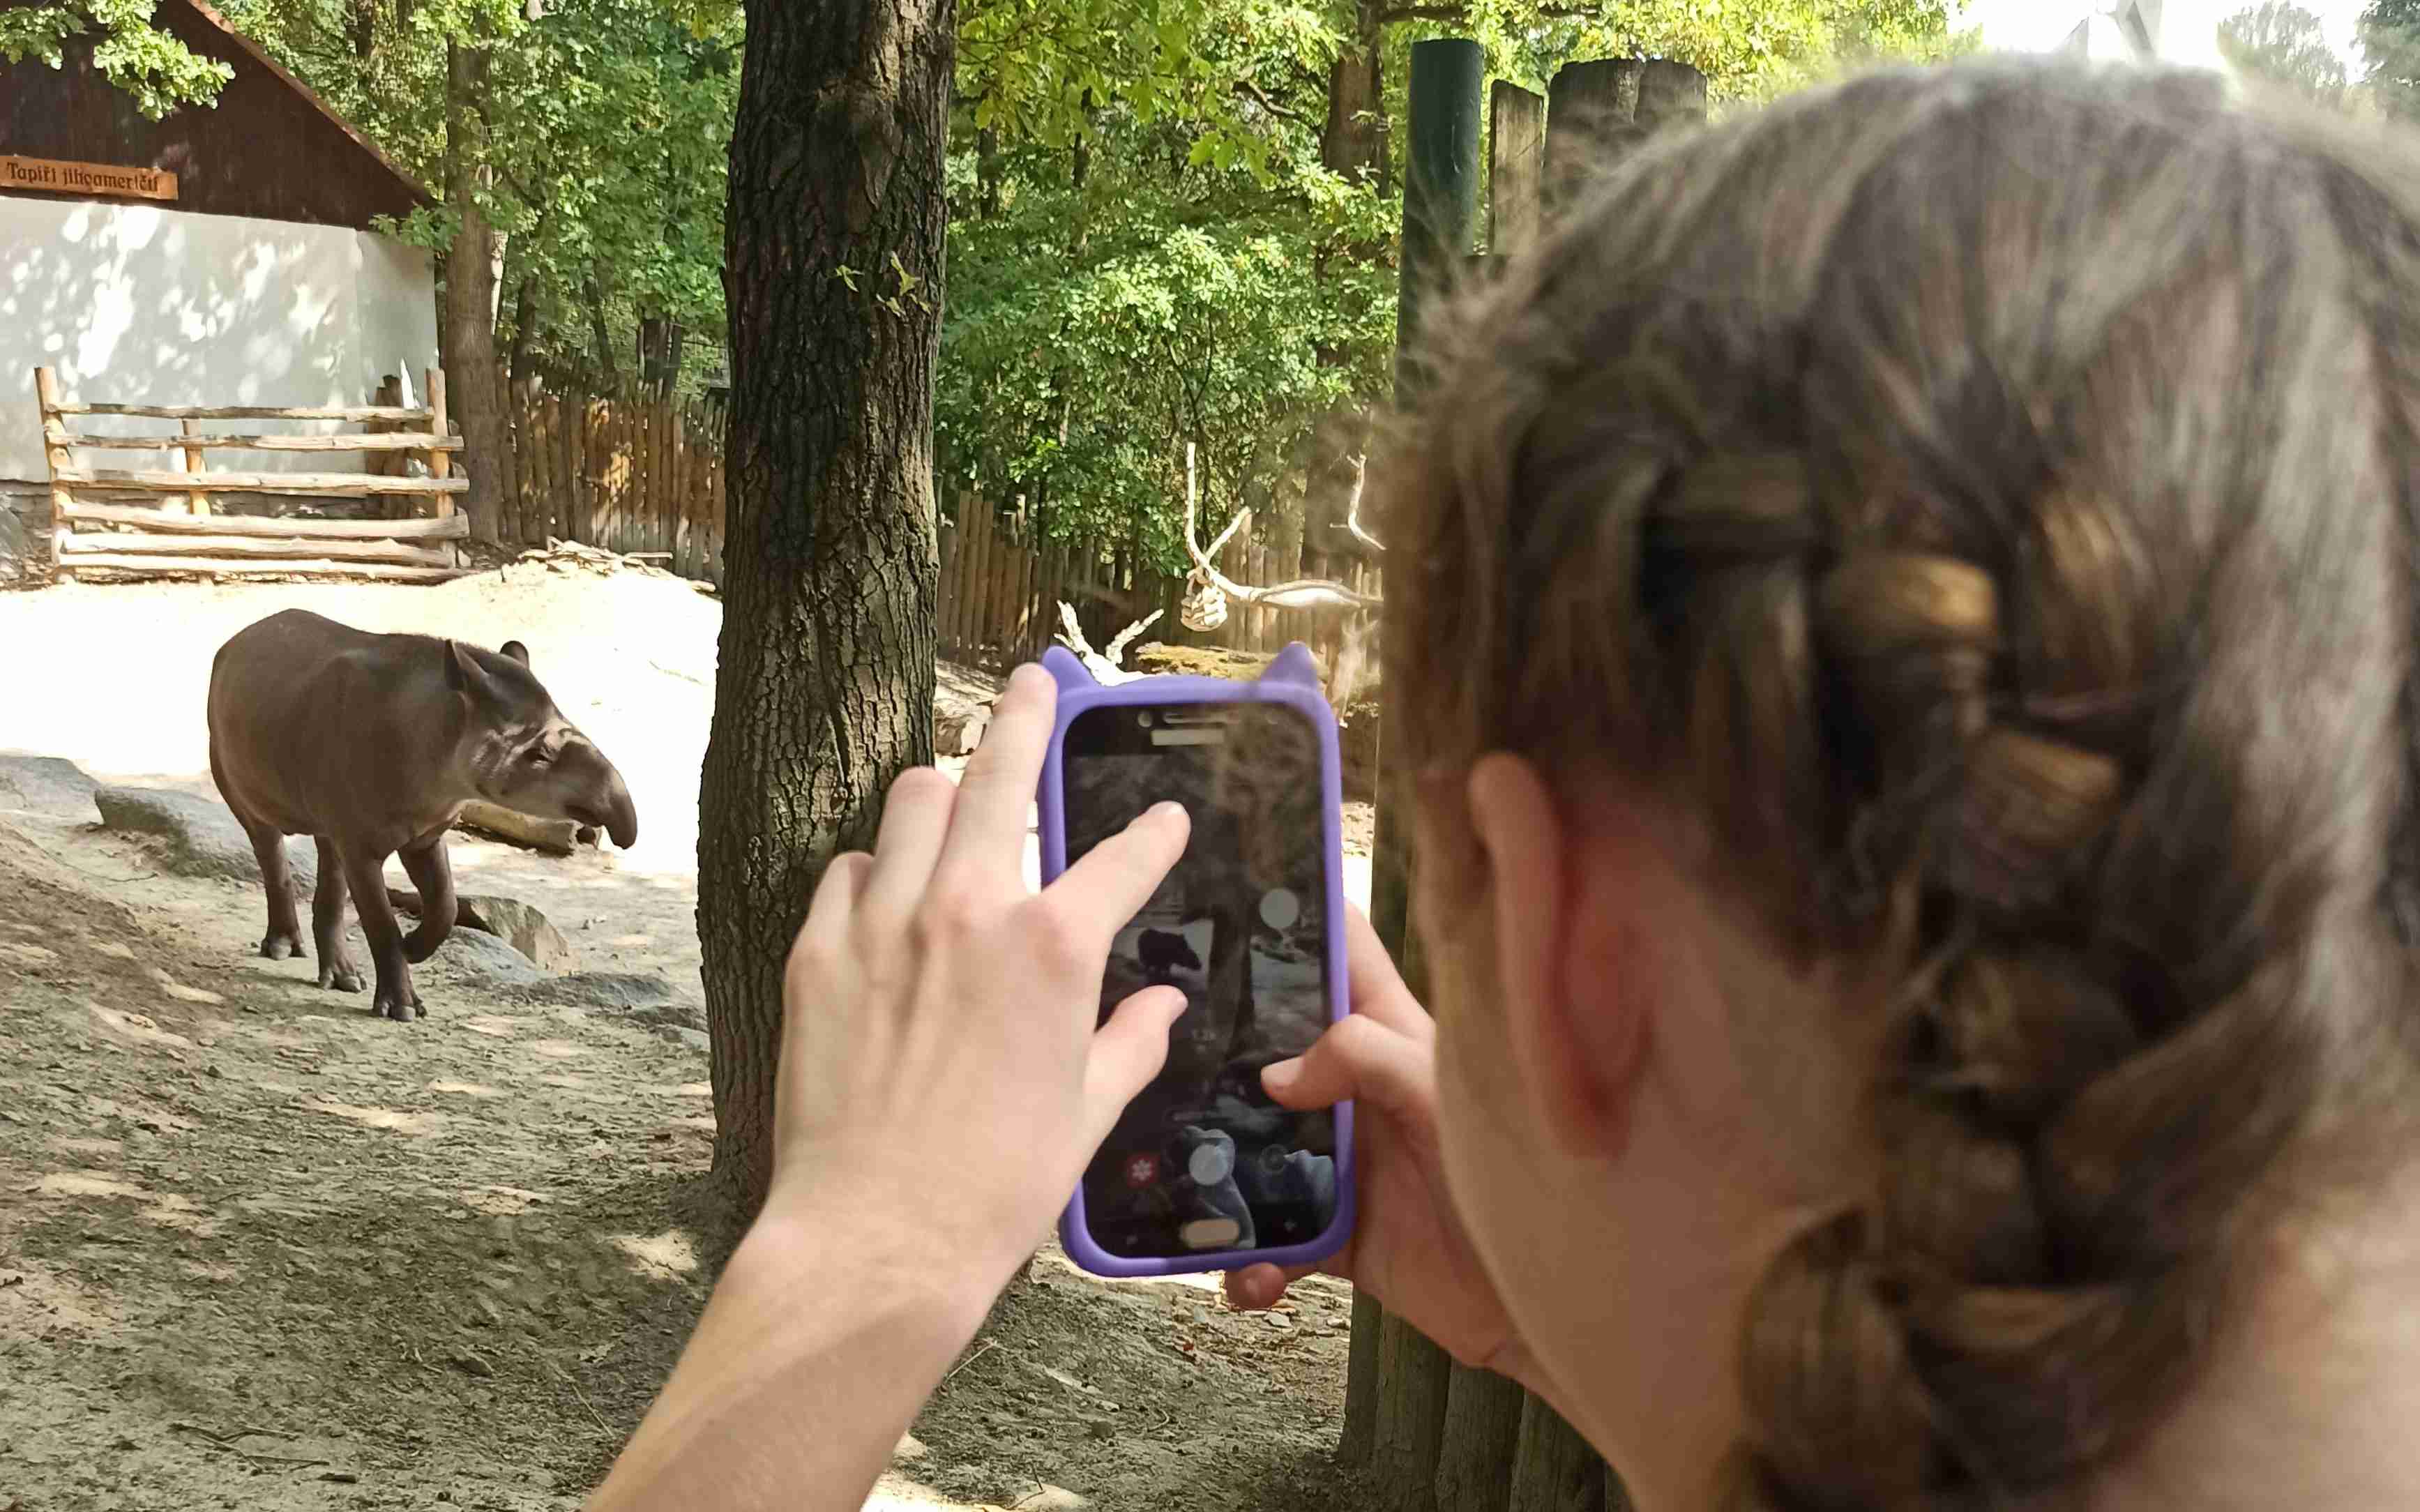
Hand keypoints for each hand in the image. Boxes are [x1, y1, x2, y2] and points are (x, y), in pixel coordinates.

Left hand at [767, 662, 1193, 1286]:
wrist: (878, 1236)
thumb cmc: (998, 1186)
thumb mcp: (1089, 1112)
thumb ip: (1133, 1042)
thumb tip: (1168, 1004)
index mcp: (1055, 950)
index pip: (1123, 861)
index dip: (1154, 834)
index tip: (1165, 818)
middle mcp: (970, 912)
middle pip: (997, 774)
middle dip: (1024, 717)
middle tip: (1032, 683)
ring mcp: (885, 924)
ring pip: (910, 803)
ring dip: (939, 791)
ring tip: (949, 790)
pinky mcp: (818, 953)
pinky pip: (847, 873)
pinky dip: (873, 870)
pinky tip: (884, 890)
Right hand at [1223, 907, 1544, 1389]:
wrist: (1548, 1303)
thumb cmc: (1523, 1173)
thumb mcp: (1442, 1090)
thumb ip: (1362, 1056)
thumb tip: (1272, 1077)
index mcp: (1385, 1028)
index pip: (1335, 945)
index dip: (1284, 910)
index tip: (1215, 890)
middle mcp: (1351, 1085)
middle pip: (1262, 1045)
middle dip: (1207, 1050)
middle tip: (1148, 1054)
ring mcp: (1337, 1157)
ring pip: (1245, 1144)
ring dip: (1209, 1173)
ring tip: (1187, 1200)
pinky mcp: (1331, 1231)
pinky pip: (1263, 1240)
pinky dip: (1248, 1264)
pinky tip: (1254, 1280)